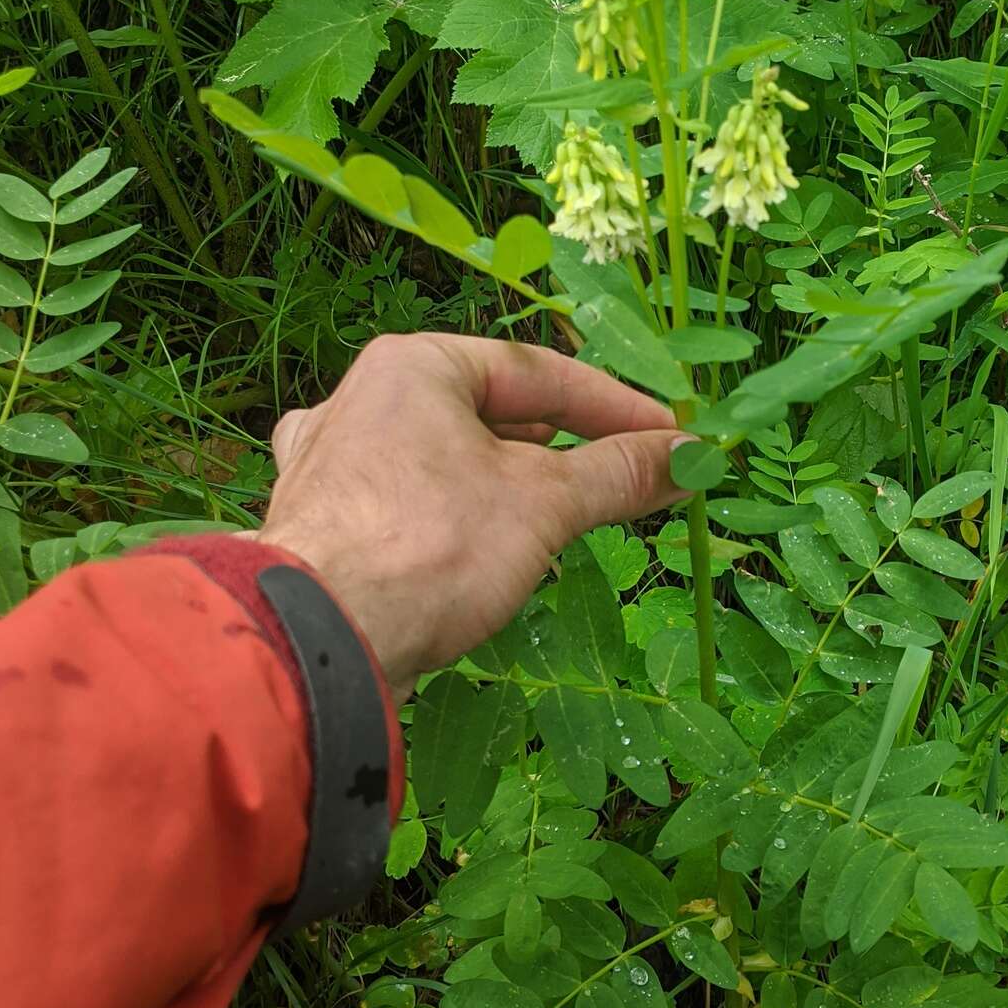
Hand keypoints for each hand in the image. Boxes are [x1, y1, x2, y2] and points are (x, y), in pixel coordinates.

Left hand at [254, 333, 685, 694]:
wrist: (317, 641)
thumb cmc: (432, 546)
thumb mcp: (544, 503)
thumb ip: (618, 473)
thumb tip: (690, 455)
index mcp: (414, 366)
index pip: (538, 371)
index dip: (614, 407)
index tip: (669, 439)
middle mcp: (363, 401)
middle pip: (487, 412)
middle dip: (561, 449)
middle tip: (622, 480)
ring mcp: (331, 464)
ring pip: (443, 460)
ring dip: (505, 485)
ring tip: (556, 515)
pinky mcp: (321, 526)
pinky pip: (404, 506)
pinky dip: (450, 521)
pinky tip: (466, 547)